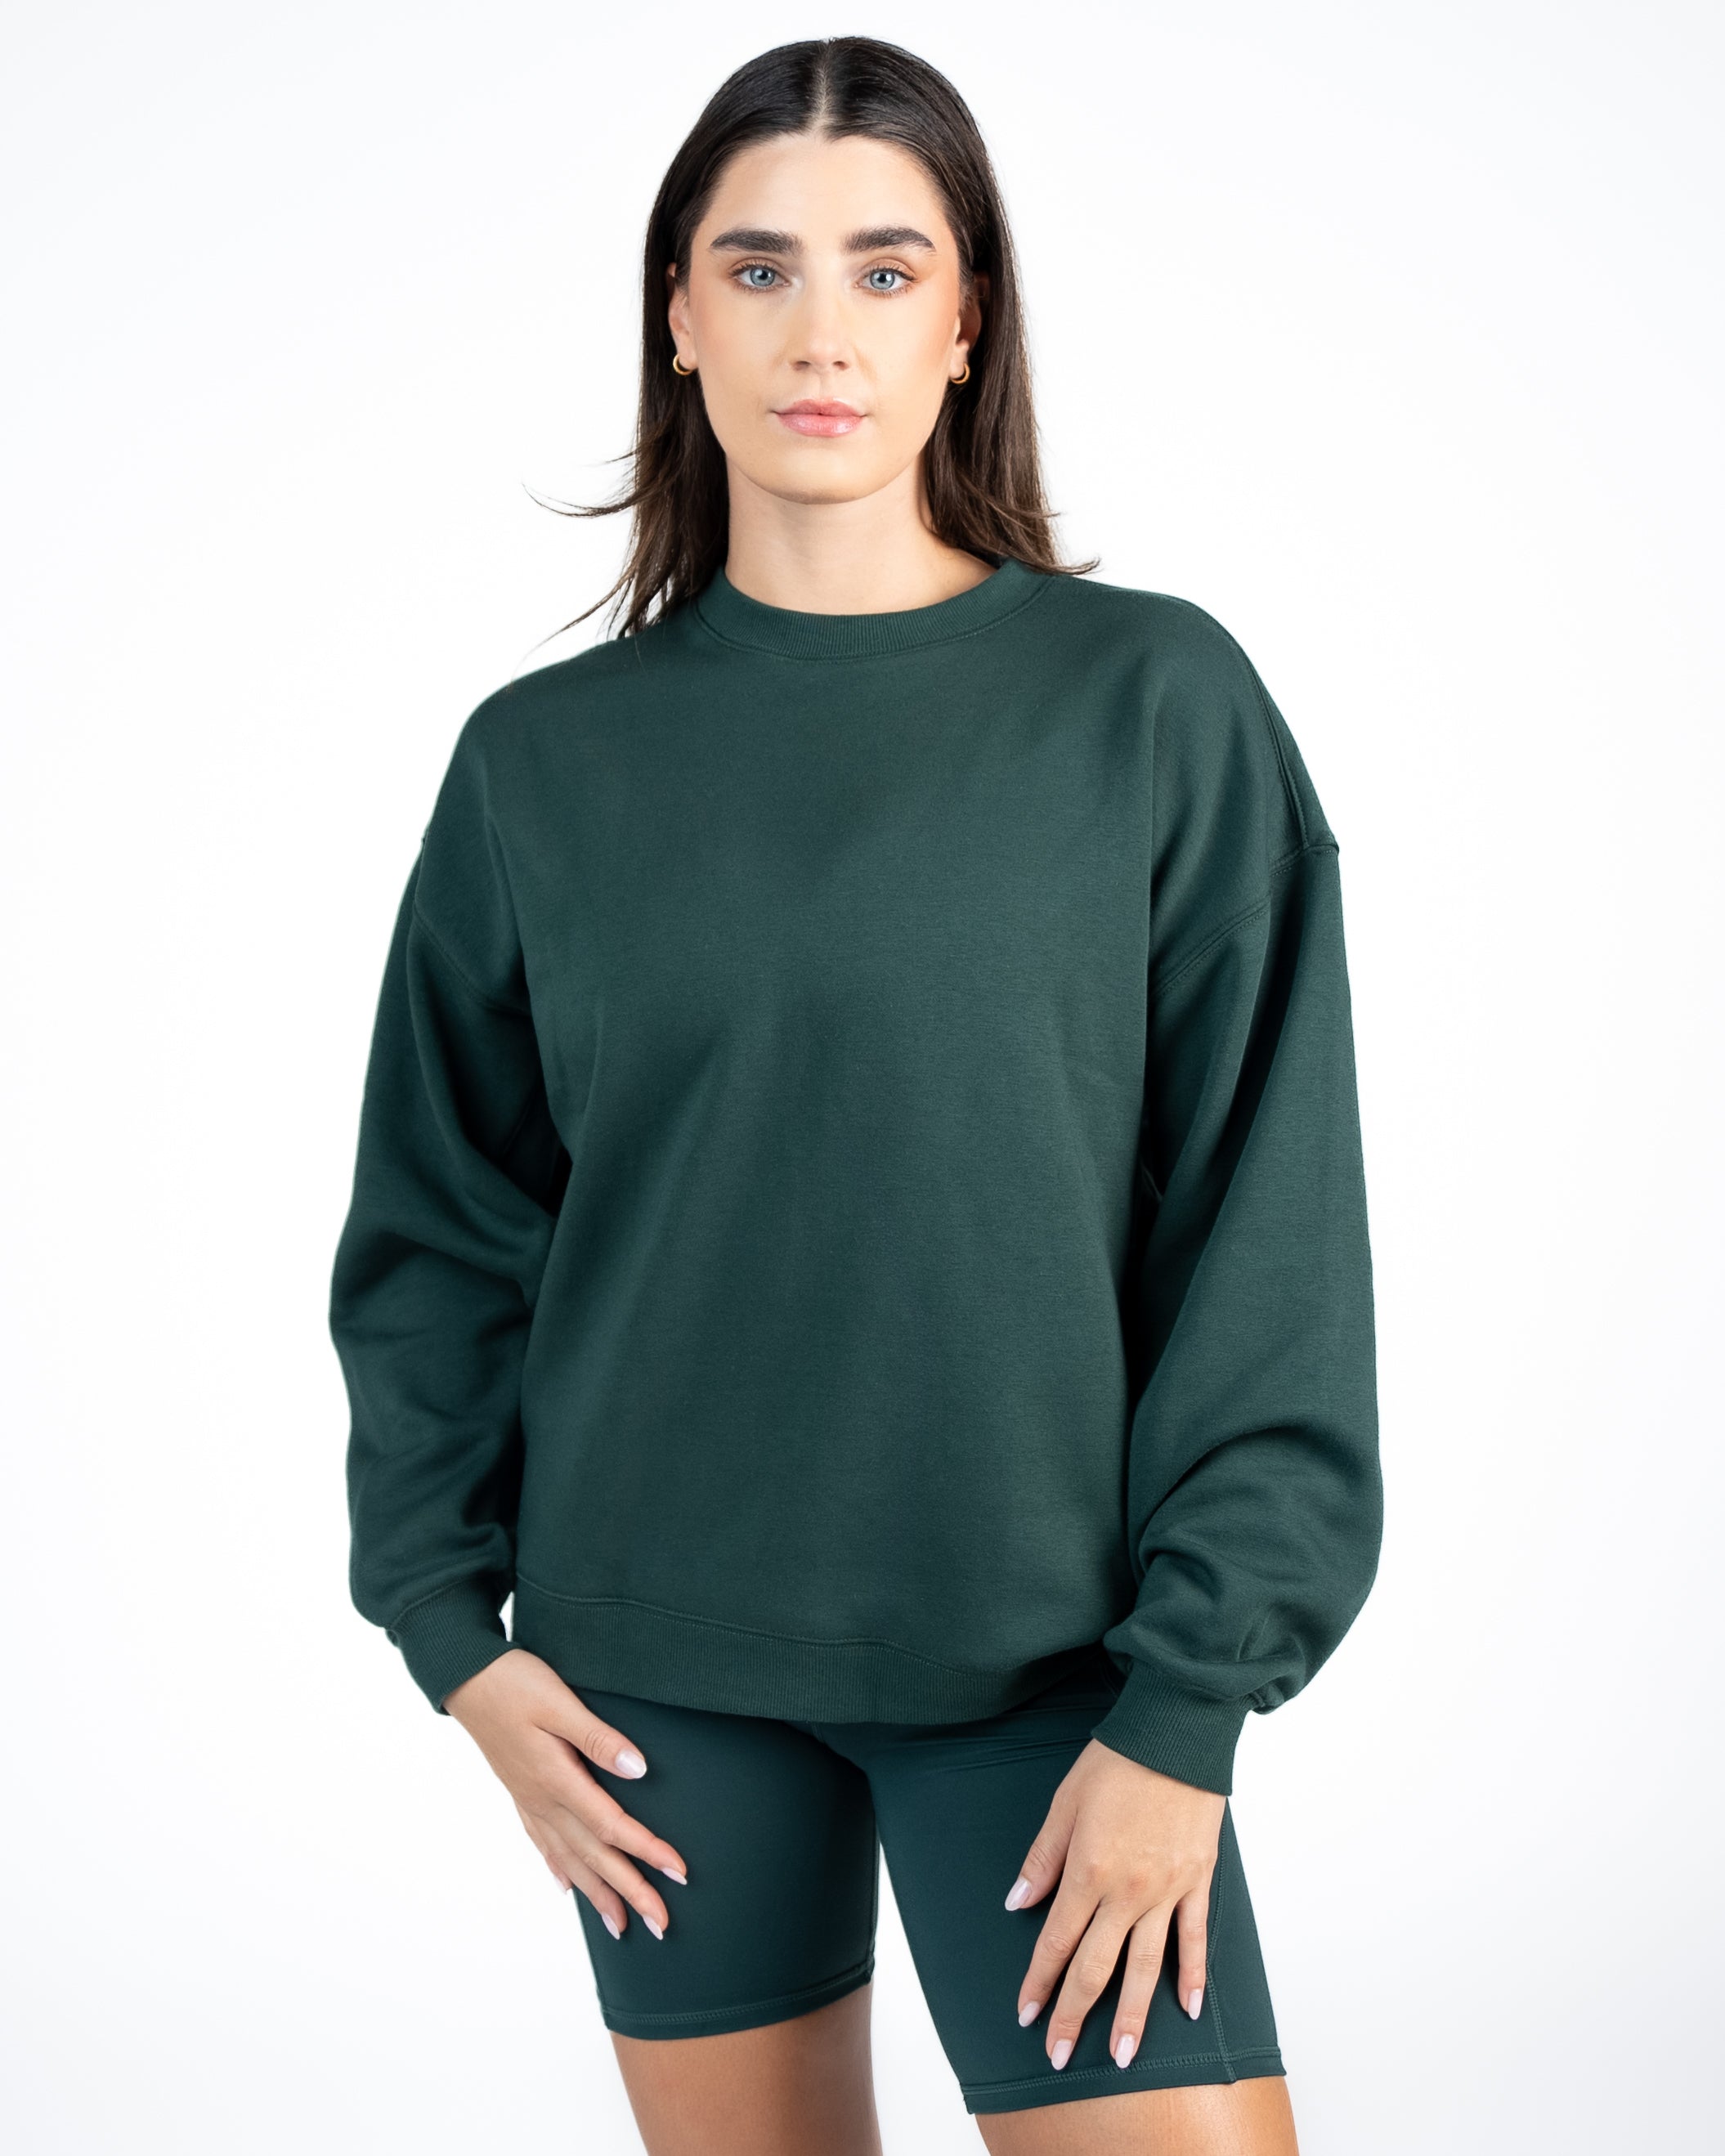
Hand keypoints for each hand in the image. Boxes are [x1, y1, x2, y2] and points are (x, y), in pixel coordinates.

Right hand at [443, 1648, 688, 1940]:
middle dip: (630, 1892)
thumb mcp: (560, 1703)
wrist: (464, 1676)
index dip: (648, 1852)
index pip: (612, 1827)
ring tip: (620, 1925)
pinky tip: (567, 1886)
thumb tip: (639, 1770)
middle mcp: (542, 1799)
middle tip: (661, 1925)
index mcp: (557, 1780)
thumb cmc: (514, 1683)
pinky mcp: (519, 1790)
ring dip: (597, 1893)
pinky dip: (559, 1868)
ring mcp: (528, 1799)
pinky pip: (543, 1842)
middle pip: (594, 1856)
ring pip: (568, 1858)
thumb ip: (600, 1739)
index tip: (679, 1874)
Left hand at [1006, 1737, 1224, 2071]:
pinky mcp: (1198, 1881)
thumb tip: (1018, 1903)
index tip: (1025, 2015)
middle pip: (1097, 1967)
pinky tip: (1186, 2010)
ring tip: (1120, 2057)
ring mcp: (1168, 1890)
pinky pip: (1195, 1939)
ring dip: (1130, 2015)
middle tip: (1059, 2057)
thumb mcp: (1065, 1802)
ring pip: (1146, 1967)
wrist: (1177, 1733)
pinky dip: (1193, 1977)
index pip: (1058, 1941)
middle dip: (1074, 2015)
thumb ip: (1043, 1858)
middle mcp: (1128, 1890)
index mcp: (1089, 1870)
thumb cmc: (1117, 1761)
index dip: (1039, 1981)